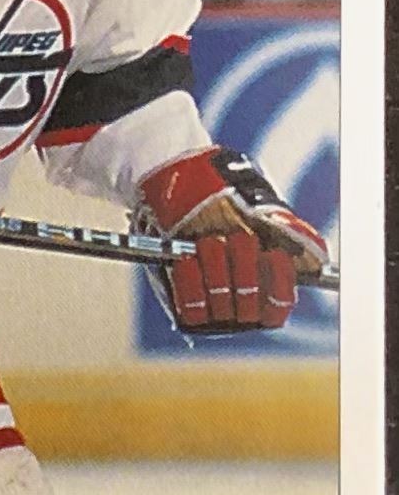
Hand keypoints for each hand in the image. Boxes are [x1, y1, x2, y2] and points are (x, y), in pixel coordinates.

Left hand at [137, 148, 328, 331]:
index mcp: (267, 284)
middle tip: (238, 238)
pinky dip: (191, 283)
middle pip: (251, 306)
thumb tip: (316, 256)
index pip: (280, 306)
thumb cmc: (224, 194)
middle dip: (244, 268)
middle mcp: (241, 302)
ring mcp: (213, 307)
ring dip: (216, 269)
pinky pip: (192, 310)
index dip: (279, 282)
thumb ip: (289, 231)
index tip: (274, 254)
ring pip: (221, 307)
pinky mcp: (184, 306)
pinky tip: (188, 260)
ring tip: (208, 240)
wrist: (178, 184)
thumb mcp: (259, 206)